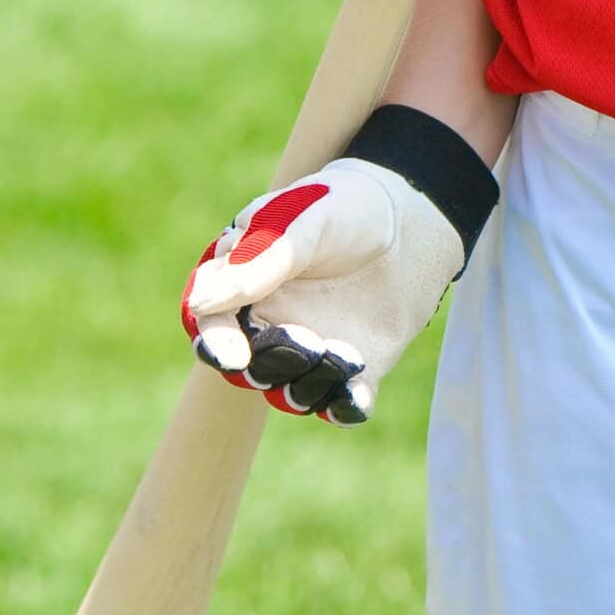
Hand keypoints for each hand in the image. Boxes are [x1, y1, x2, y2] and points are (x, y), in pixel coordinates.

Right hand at [182, 110, 497, 423]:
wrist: (413, 222)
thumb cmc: (347, 210)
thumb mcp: (307, 222)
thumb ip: (260, 261)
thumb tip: (201, 303)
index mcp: (245, 284)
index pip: (213, 323)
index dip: (216, 344)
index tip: (236, 356)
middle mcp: (270, 324)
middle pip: (249, 367)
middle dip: (273, 363)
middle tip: (309, 340)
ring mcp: (311, 351)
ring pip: (290, 391)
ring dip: (310, 382)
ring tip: (345, 351)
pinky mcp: (352, 370)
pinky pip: (340, 404)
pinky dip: (345, 404)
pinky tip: (358, 391)